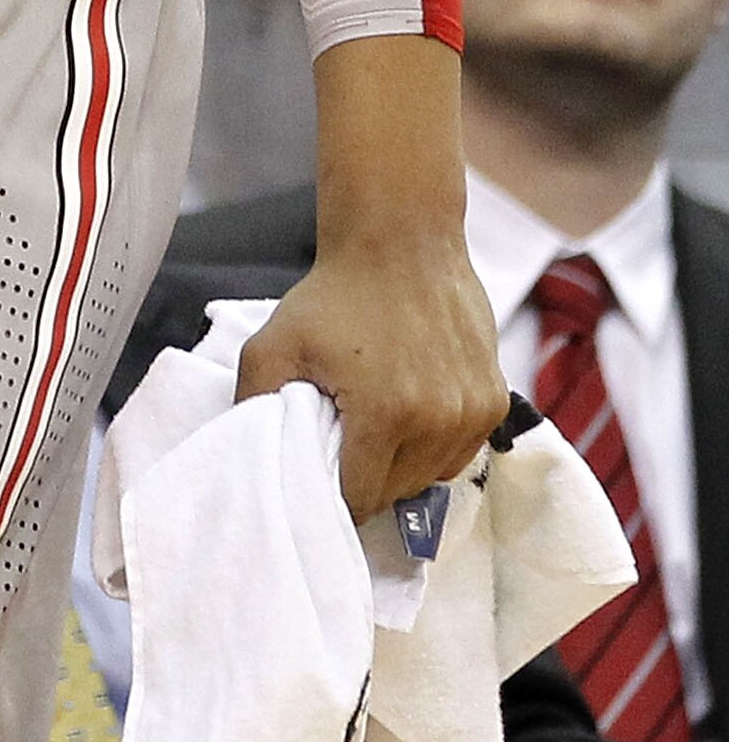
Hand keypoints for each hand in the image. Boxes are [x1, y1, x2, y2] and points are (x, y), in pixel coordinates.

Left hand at [239, 36, 505, 520]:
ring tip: (374, 431)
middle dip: (365, 481)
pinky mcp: (494, 400)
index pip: (359, 499)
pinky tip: (408, 417)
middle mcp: (437, 421)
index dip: (332, 500)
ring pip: (431, 478)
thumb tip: (248, 457)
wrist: (402, 240)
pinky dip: (435, 447)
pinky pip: (461, 453)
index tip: (315, 485)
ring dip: (402, 468)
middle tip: (341, 449)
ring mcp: (472, 412)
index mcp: (384, 414)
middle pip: (396, 492)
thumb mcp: (272, 344)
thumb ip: (254, 404)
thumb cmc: (333, 294)